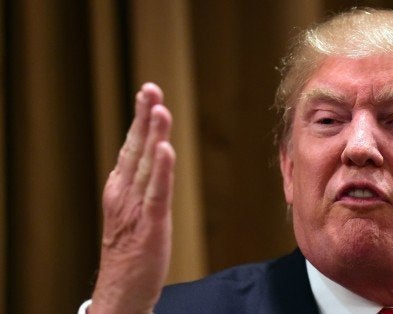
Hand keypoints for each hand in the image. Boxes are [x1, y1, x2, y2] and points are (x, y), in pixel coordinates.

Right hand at [90, 83, 174, 313]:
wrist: (122, 291)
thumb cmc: (130, 250)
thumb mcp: (132, 210)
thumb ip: (142, 184)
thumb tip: (155, 157)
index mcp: (121, 188)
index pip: (132, 147)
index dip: (140, 120)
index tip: (149, 93)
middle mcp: (125, 193)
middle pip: (136, 149)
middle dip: (144, 117)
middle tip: (151, 88)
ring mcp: (135, 209)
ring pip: (147, 166)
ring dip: (154, 136)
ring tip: (160, 109)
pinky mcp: (150, 225)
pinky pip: (157, 193)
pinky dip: (162, 171)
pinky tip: (166, 150)